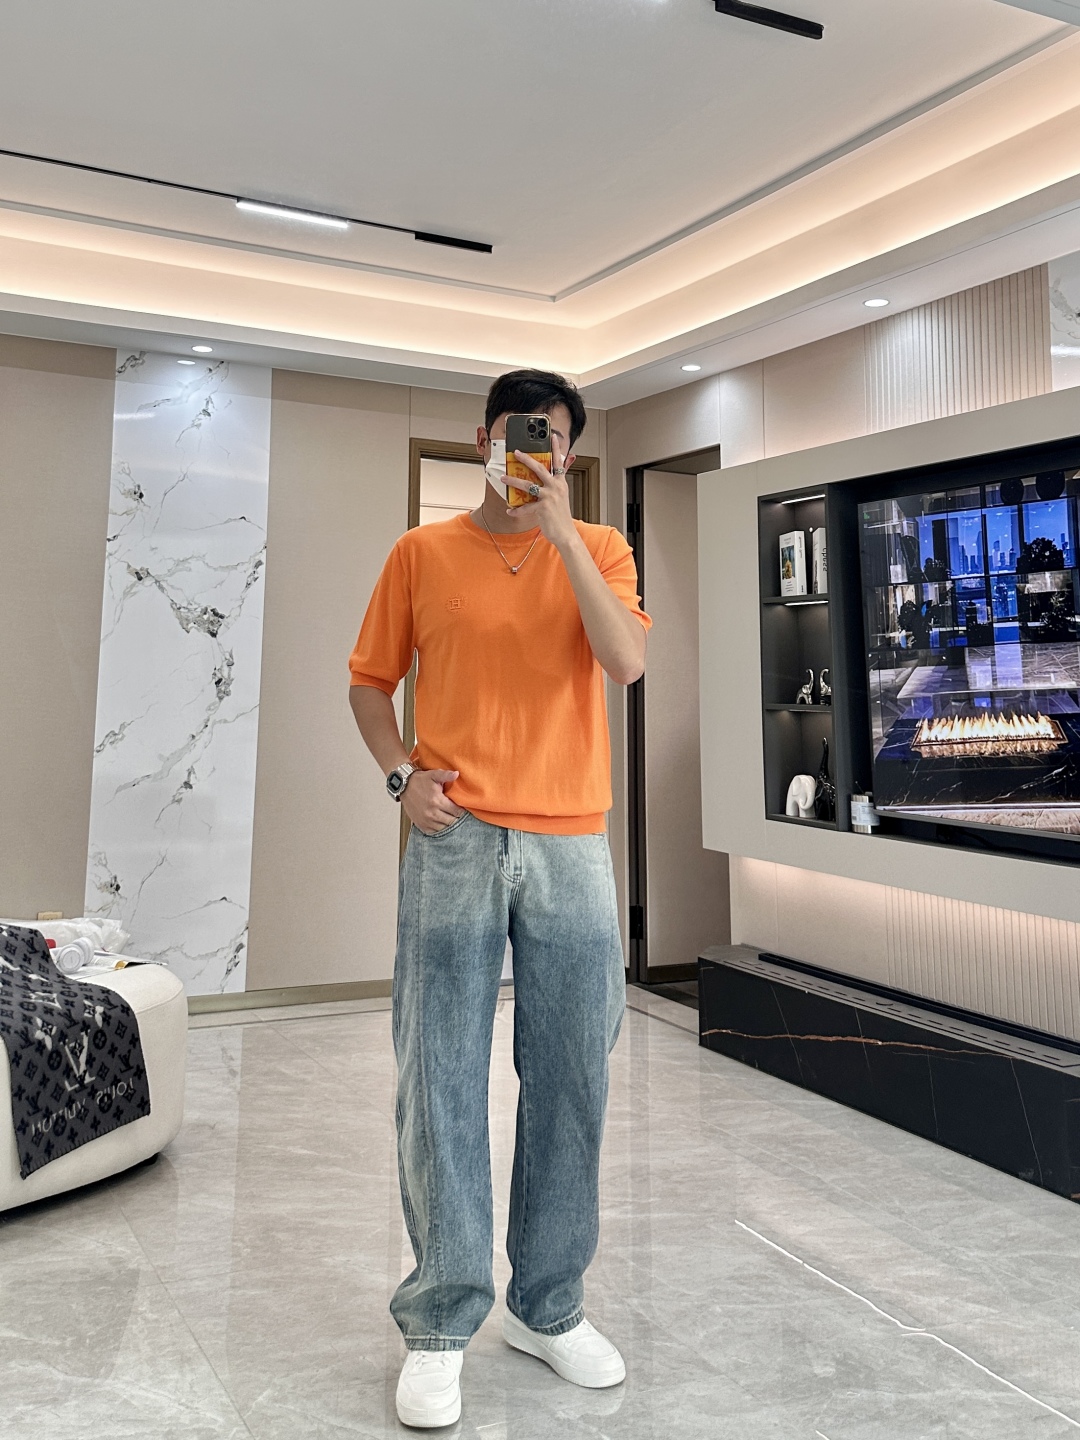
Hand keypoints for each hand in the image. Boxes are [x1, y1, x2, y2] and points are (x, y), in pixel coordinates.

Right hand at [402, 768, 466, 835]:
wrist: (403, 786)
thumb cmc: (420, 780)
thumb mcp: (433, 775)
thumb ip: (446, 775)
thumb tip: (457, 774)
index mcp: (437, 801)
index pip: (456, 812)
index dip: (461, 811)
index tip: (461, 809)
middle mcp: (432, 813)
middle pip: (451, 821)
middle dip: (456, 818)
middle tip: (456, 814)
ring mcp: (425, 820)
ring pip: (443, 828)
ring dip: (447, 824)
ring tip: (449, 818)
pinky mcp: (420, 824)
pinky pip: (433, 832)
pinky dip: (438, 829)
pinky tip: (440, 823)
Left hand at [508, 432, 576, 549]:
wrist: (566, 534)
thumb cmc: (561, 516)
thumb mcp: (562, 496)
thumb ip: (558, 482)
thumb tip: (559, 471)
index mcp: (560, 483)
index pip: (558, 462)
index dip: (555, 449)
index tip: (551, 436)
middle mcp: (556, 487)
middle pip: (540, 468)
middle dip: (527, 459)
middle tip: (516, 452)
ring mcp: (549, 497)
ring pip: (528, 485)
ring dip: (514, 481)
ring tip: (504, 478)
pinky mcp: (543, 508)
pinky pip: (525, 507)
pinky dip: (516, 510)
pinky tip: (510, 510)